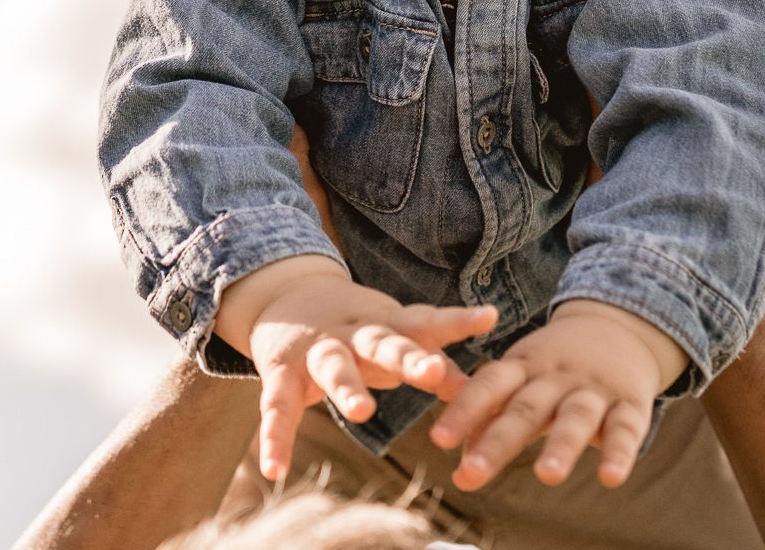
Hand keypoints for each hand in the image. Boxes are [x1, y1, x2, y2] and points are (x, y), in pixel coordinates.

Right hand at [219, 256, 498, 481]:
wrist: (284, 295)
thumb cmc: (355, 327)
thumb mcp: (392, 336)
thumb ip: (430, 358)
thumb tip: (474, 387)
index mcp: (385, 325)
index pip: (426, 321)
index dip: (457, 321)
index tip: (489, 318)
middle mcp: (353, 334)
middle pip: (384, 342)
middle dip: (409, 358)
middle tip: (434, 372)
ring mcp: (315, 351)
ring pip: (332, 365)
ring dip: (347, 386)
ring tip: (362, 413)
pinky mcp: (280, 373)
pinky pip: (277, 408)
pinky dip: (275, 439)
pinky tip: (276, 470)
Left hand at [426, 299, 681, 491]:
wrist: (621, 327)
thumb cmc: (555, 367)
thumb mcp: (521, 380)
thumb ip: (491, 420)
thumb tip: (460, 469)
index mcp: (523, 367)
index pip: (489, 386)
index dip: (464, 411)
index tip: (439, 440)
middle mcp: (556, 377)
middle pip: (526, 408)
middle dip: (499, 441)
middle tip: (473, 473)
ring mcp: (594, 389)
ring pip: (576, 417)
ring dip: (561, 446)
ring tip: (546, 476)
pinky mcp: (630, 404)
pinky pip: (626, 430)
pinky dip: (620, 453)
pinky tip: (610, 478)